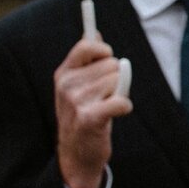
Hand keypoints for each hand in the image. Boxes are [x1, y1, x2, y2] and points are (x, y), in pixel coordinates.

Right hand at [54, 37, 131, 187]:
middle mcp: (67, 85)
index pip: (87, 46)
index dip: (104, 50)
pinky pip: (121, 101)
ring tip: (106, 109)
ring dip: (120, 94)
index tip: (108, 58)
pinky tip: (116, 114)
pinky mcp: (90, 118)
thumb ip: (86, 60)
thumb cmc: (83, 115)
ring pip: (119, 81)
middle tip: (105, 97)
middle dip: (117, 79)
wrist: (77, 155)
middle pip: (112, 64)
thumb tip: (95, 32)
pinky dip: (125, 106)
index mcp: (64, 74)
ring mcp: (76, 102)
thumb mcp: (78, 86)